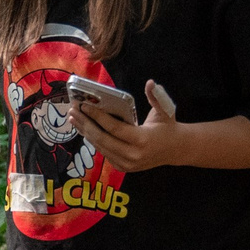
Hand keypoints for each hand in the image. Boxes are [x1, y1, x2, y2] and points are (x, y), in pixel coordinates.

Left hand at [64, 78, 183, 173]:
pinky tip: (84, 129)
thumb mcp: (165, 110)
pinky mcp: (123, 167)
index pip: (114, 128)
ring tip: (74, 118)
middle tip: (73, 111)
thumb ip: (155, 96)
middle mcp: (133, 155)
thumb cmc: (168, 127)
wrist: (176, 150)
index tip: (84, 106)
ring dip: (85, 132)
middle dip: (85, 124)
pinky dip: (93, 140)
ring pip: (100, 147)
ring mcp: (127, 164)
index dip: (97, 117)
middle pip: (102, 139)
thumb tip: (150, 82)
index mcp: (142, 139)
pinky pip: (104, 152)